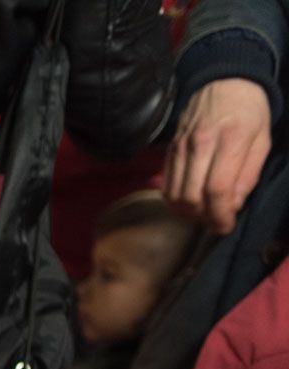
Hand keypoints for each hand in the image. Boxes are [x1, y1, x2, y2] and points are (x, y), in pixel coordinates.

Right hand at [163, 78, 272, 234]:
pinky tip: (190, 201)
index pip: (217, 189)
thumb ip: (248, 175)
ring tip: (204, 213)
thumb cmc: (249, 112)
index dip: (220, 215)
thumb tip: (232, 206)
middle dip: (204, 217)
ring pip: (175, 194)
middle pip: (192, 196)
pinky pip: (166, 185)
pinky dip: (176, 201)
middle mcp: (200, 144)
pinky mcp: (170, 150)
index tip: (226, 226)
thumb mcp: (262, 140)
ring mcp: (181, 147)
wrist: (224, 82)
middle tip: (216, 221)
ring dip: (188, 212)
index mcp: (231, 139)